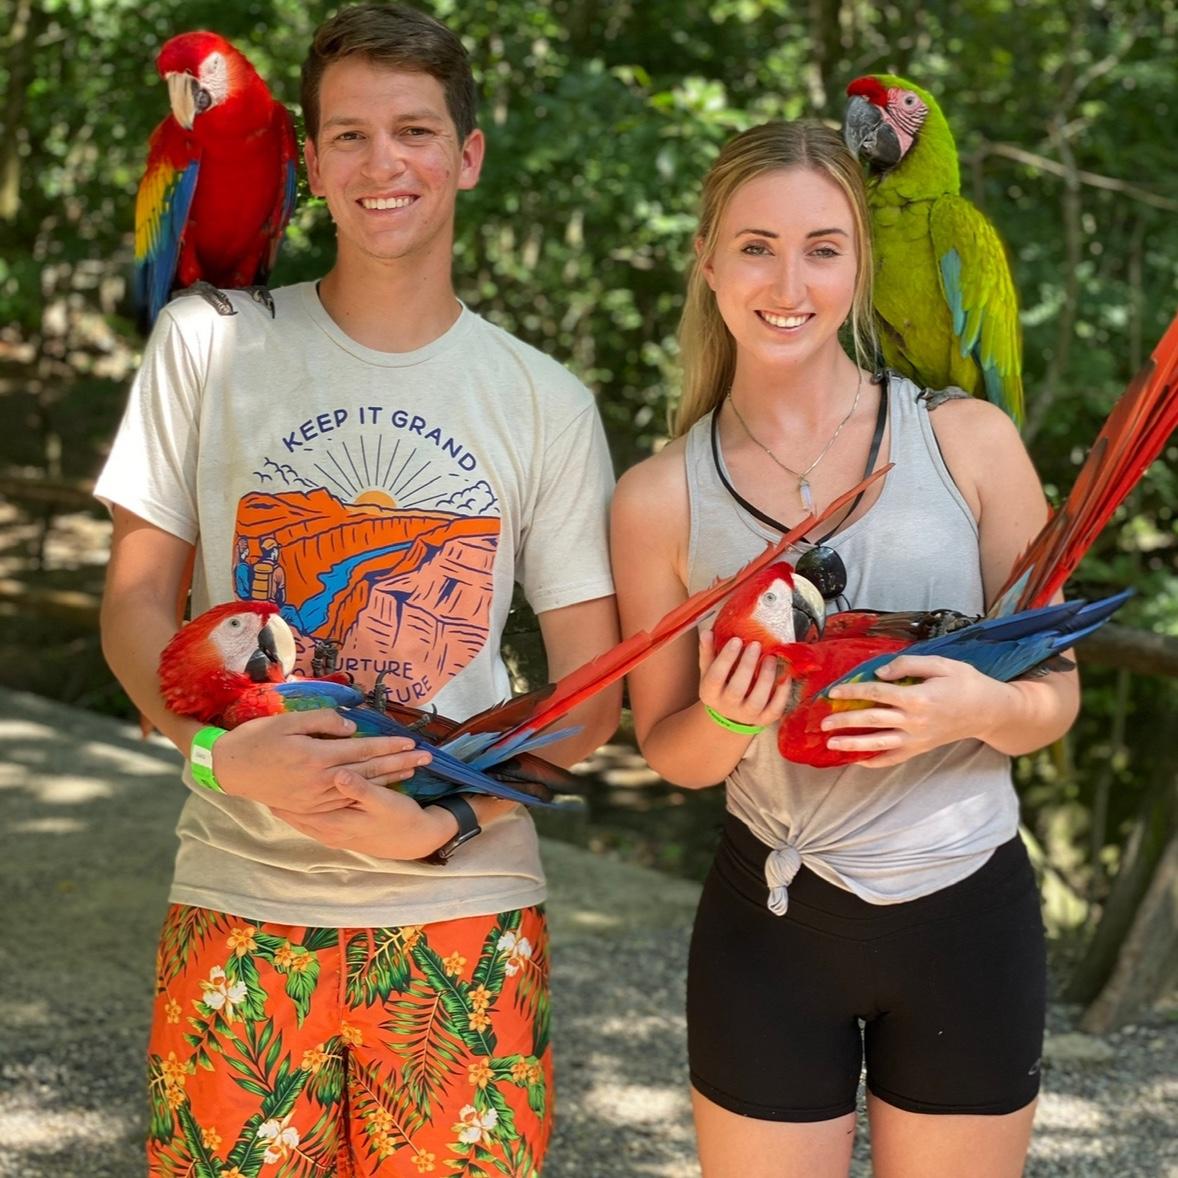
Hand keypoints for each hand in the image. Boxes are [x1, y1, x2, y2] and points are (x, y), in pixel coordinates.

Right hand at [211, 709, 433, 812]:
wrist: (230, 768)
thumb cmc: (258, 738)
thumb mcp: (288, 721)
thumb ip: (322, 721)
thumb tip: (351, 725)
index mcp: (316, 757)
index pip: (362, 750)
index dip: (388, 746)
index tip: (410, 741)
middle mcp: (320, 781)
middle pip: (369, 771)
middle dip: (400, 763)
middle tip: (426, 757)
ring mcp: (315, 798)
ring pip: (360, 788)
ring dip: (389, 780)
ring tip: (413, 771)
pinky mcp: (310, 808)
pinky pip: (345, 802)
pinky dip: (367, 795)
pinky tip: (383, 790)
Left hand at [270, 774, 457, 859]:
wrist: (416, 840)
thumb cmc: (400, 819)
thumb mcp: (384, 802)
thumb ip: (360, 788)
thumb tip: (340, 773)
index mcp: (337, 821)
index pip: (299, 808)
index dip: (283, 793)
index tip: (267, 773)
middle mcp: (330, 831)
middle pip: (296, 815)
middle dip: (279, 800)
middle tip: (259, 783)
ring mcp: (333, 835)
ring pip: (301, 820)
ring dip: (287, 807)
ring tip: (269, 792)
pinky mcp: (339, 834)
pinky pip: (311, 823)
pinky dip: (299, 813)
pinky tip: (295, 805)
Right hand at [698, 628, 790, 732]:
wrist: (731, 714)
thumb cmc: (721, 685)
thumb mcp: (710, 670)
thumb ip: (708, 652)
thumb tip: (706, 633)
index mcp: (710, 693)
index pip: (715, 677)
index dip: (726, 658)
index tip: (736, 640)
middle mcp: (726, 707)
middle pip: (736, 689)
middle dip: (747, 666)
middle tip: (756, 645)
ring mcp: (746, 715)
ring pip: (757, 700)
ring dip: (766, 678)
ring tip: (771, 658)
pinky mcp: (764, 720)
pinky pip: (775, 709)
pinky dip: (782, 693)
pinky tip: (786, 676)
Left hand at [822, 654, 1018, 767]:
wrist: (990, 710)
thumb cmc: (965, 682)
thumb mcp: (940, 664)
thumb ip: (907, 665)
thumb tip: (878, 674)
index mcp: (918, 698)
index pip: (877, 695)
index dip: (853, 692)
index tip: (833, 691)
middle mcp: (915, 721)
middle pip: (872, 721)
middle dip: (845, 721)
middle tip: (823, 722)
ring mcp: (917, 739)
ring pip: (879, 744)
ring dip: (853, 744)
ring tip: (831, 744)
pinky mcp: (920, 748)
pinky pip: (893, 758)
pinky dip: (874, 761)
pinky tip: (857, 760)